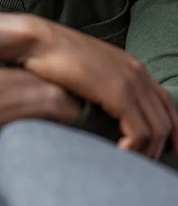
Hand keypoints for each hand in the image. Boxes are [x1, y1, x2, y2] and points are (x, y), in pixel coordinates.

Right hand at [0, 10, 177, 160]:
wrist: (40, 41)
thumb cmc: (56, 57)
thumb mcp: (89, 69)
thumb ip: (104, 84)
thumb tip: (106, 107)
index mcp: (132, 65)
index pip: (165, 100)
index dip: (173, 125)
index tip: (171, 147)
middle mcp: (137, 72)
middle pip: (166, 117)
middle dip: (161, 144)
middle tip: (147, 164)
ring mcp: (129, 81)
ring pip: (156, 127)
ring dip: (146, 151)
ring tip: (130, 164)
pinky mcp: (118, 93)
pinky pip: (139, 131)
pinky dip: (134, 148)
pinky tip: (120, 154)